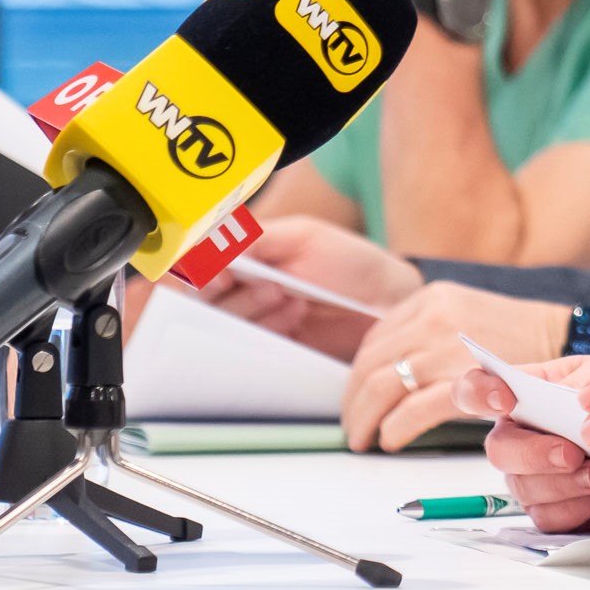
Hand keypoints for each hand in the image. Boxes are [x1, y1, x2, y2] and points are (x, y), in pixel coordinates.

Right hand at [201, 214, 422, 359]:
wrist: (390, 301)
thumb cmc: (352, 262)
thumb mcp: (304, 237)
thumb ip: (256, 238)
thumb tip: (212, 243)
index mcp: (246, 261)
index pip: (198, 268)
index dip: (201, 273)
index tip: (222, 275)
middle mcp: (243, 293)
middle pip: (201, 301)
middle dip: (233, 295)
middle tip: (273, 287)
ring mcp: (255, 324)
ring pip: (221, 327)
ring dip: (253, 313)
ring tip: (294, 300)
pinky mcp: (271, 352)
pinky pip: (246, 352)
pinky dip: (265, 334)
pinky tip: (295, 320)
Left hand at [344, 284, 569, 451]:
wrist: (563, 338)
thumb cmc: (518, 335)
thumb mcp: (465, 313)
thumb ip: (426, 330)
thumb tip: (389, 366)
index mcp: (429, 299)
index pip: (375, 340)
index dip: (358, 376)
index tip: (357, 398)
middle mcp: (430, 318)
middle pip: (370, 365)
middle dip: (354, 403)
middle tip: (354, 427)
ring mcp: (445, 347)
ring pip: (381, 387)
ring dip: (366, 419)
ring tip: (366, 438)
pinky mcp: (463, 380)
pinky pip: (412, 409)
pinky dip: (395, 429)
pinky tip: (392, 440)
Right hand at [458, 356, 589, 532]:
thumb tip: (567, 395)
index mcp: (522, 397)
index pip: (472, 391)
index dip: (477, 393)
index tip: (506, 400)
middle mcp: (517, 438)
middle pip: (498, 449)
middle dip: (534, 453)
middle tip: (572, 454)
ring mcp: (529, 477)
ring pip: (524, 487)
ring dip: (563, 483)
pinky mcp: (550, 511)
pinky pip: (547, 517)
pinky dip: (577, 507)